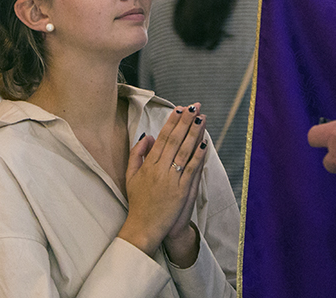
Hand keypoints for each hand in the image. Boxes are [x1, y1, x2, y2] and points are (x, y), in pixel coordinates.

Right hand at [118, 103, 207, 256]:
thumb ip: (137, 154)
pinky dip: (198, 156)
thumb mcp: (131, 176)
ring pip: (184, 151)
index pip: (162, 138)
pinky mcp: (182, 191)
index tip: (180, 109)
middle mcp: (160, 170)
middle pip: (175, 140)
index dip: (172, 122)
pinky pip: (191, 169)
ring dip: (194, 133)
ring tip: (202, 118)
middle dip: (186, 122)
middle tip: (194, 106)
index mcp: (148, 165)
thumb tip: (148, 136)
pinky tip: (204, 143)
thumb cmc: (139, 202)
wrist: (144, 227)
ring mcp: (171, 180)